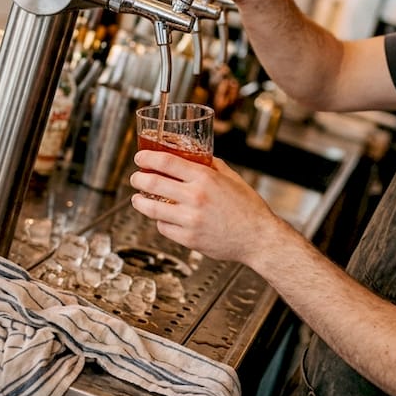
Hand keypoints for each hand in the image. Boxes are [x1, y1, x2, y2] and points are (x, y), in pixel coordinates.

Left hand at [128, 149, 288, 265]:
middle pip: (152, 183)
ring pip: (152, 209)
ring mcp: (190, 220)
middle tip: (136, 178)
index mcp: (205, 178)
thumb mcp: (232, 178)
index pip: (166, 162)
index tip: (140, 157)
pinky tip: (162, 217)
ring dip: (139, 201)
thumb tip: (194, 156)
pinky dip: (160, 221)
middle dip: (138, 178)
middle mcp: (195, 197)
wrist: (258, 238)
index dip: (147, 157)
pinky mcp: (188, 239)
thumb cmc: (248, 208)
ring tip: (138, 199)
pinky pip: (163, 228)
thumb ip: (211, 165)